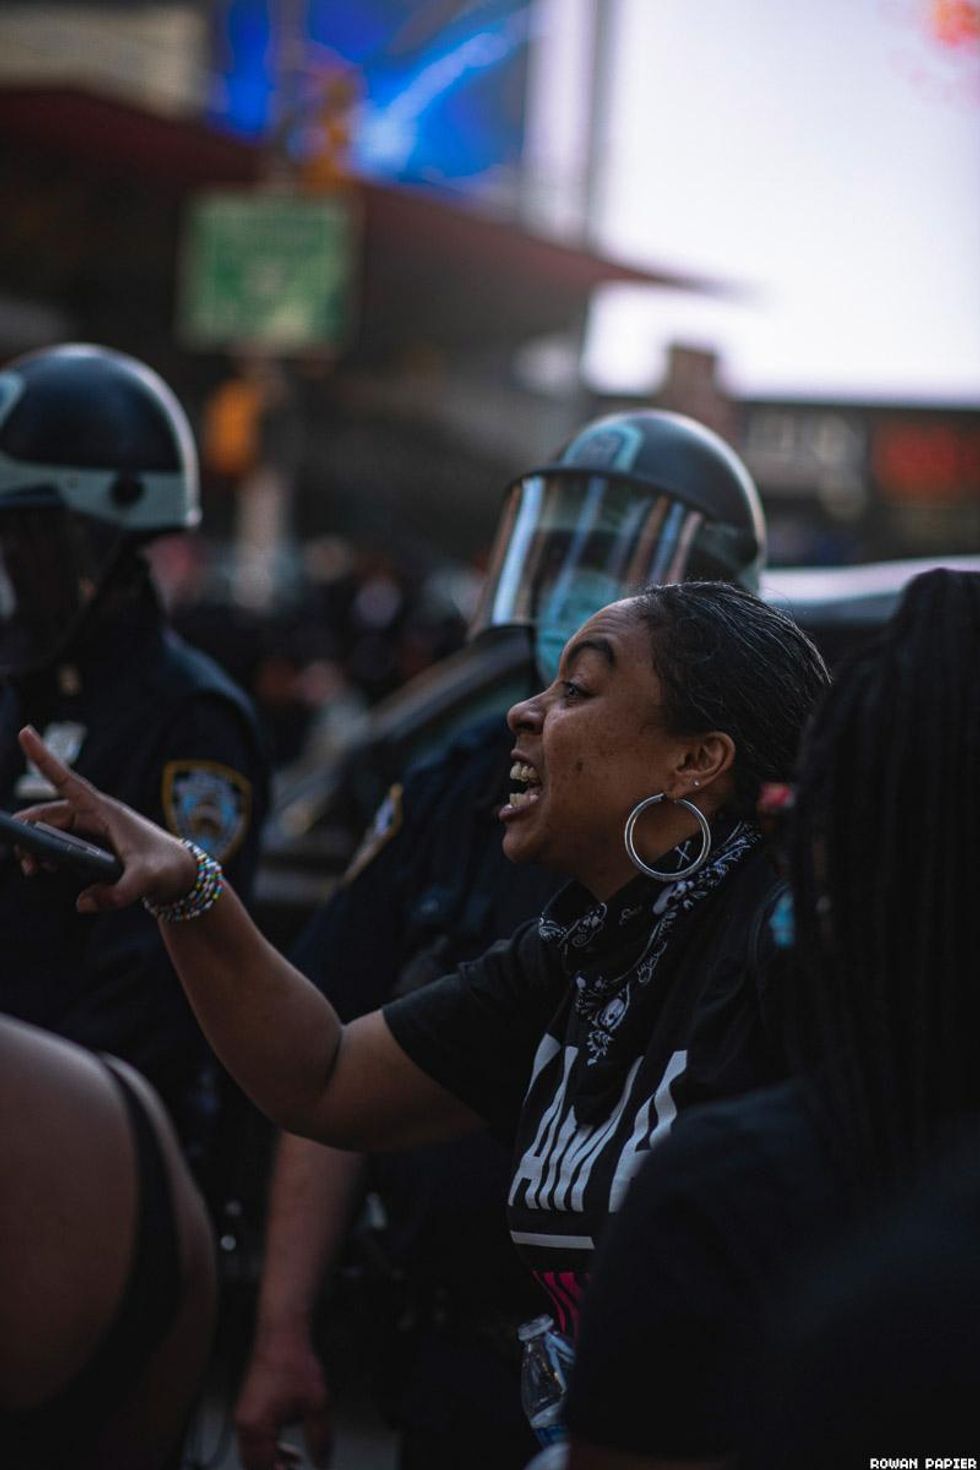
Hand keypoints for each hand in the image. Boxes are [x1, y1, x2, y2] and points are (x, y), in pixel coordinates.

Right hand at [15, 725, 196, 913]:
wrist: (183, 874)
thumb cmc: (168, 868)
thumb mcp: (146, 882)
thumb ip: (117, 895)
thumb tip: (81, 903)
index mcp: (106, 811)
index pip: (67, 781)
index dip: (44, 758)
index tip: (25, 732)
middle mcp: (96, 815)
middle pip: (50, 813)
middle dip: (30, 830)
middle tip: (25, 862)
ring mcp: (94, 828)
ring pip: (53, 829)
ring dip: (37, 845)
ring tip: (33, 869)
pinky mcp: (94, 844)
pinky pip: (61, 842)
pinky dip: (49, 853)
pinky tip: (46, 868)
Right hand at [234, 1328, 333, 1469]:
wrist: (282, 1335)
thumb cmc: (296, 1366)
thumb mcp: (316, 1405)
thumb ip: (320, 1440)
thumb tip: (323, 1465)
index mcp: (256, 1428)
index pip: (265, 1469)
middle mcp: (243, 1425)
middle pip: (254, 1466)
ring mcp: (243, 1417)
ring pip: (253, 1455)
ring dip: (272, 1463)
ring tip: (296, 1463)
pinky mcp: (248, 1410)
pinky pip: (254, 1441)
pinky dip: (270, 1449)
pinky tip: (290, 1451)